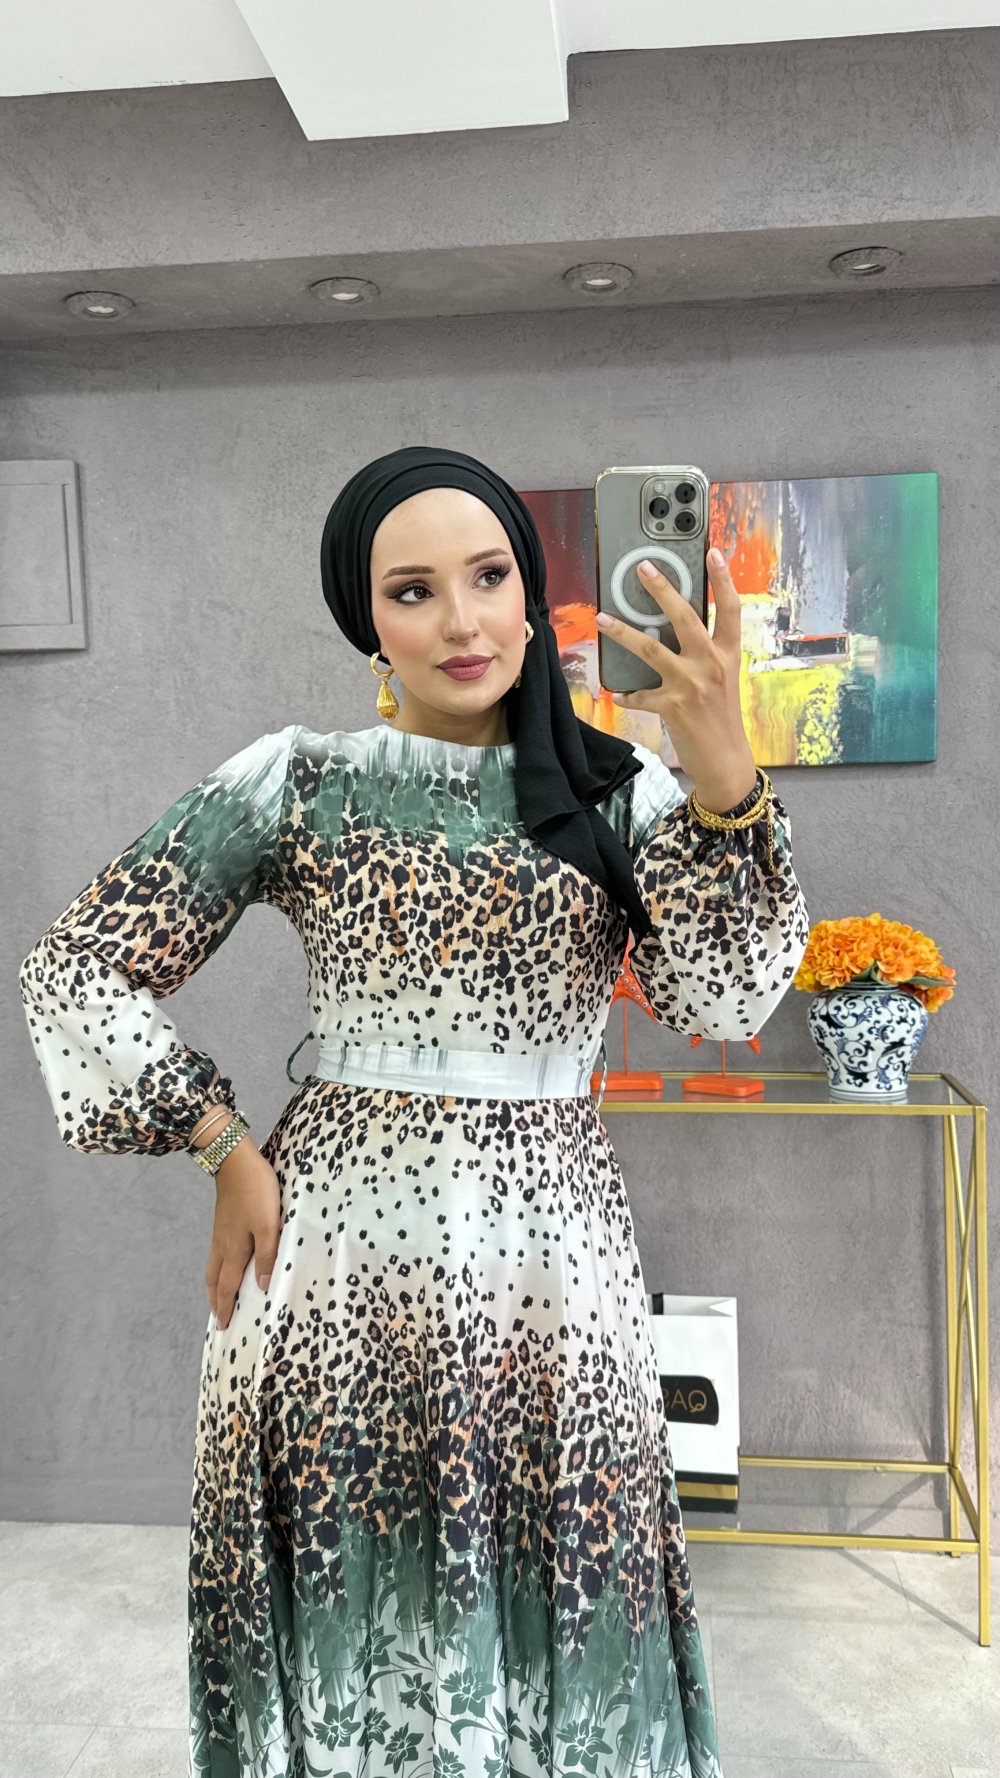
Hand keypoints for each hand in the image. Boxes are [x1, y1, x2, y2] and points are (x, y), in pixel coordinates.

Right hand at [204, 1138, 281, 1329]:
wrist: (235, 1161)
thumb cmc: (256, 1191)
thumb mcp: (268, 1225)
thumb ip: (267, 1256)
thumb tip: (262, 1288)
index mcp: (234, 1250)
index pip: (228, 1286)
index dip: (226, 1307)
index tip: (223, 1326)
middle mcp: (223, 1245)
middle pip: (215, 1280)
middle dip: (216, 1301)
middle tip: (218, 1319)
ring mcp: (220, 1233)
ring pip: (213, 1267)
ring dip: (214, 1286)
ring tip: (218, 1297)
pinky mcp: (223, 1222)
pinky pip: (217, 1255)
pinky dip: (218, 1269)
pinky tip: (226, 1265)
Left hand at [596, 548, 757, 810]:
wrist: (726, 760)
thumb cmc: (723, 719)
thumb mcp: (723, 681)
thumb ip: (705, 656)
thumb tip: (674, 636)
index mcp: (728, 654)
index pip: (730, 609)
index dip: (723, 579)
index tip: (713, 552)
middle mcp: (711, 663)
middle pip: (684, 616)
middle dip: (661, 588)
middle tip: (642, 567)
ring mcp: (691, 684)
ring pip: (650, 648)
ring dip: (622, 632)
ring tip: (603, 618)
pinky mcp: (672, 706)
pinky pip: (640, 694)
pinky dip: (628, 694)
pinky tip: (618, 693)